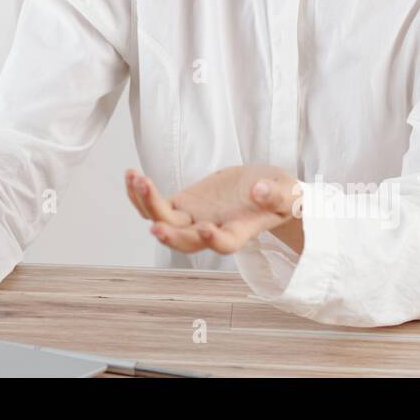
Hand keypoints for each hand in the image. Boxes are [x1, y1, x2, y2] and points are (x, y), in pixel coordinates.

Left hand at [124, 165, 299, 254]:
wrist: (266, 189)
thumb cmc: (280, 195)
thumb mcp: (287, 193)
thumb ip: (275, 195)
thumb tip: (260, 190)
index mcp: (240, 231)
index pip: (226, 244)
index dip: (215, 240)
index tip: (206, 228)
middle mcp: (213, 229)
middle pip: (186, 241)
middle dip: (170, 235)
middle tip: (156, 226)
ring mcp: (194, 218)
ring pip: (164, 222)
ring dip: (148, 205)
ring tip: (138, 179)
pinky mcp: (183, 204)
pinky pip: (156, 205)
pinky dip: (141, 194)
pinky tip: (131, 175)